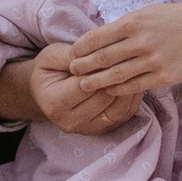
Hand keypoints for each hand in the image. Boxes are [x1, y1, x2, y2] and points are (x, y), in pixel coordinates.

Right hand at [0, 47, 146, 134]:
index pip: (85, 85)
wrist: (45, 94)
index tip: (113, 50)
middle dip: (118, 76)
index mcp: (55, 103)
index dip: (101, 67)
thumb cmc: (49, 70)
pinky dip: (132, 97)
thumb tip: (95, 54)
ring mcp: (87, 129)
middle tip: (131, 55)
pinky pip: (124, 114)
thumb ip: (72, 55)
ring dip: (129, 87)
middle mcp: (70, 122)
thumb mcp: (52, 56)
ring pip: (118, 108)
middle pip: (104, 98)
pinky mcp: (102, 130)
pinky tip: (136, 79)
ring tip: (136, 66)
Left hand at [67, 0, 181, 91]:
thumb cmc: (178, 19)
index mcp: (135, 21)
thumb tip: (102, 36)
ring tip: (84, 85)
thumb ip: (127, 24)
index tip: (72, 53)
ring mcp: (152, 60)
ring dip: (96, 81)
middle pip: (104, 57)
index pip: (99, 36)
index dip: (82, 47)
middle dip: (84, 66)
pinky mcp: (162, 76)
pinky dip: (118, 88)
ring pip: (116, 75)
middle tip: (72, 71)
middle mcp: (141, 41)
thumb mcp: (150, 12)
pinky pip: (134, 85)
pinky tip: (109, 89)